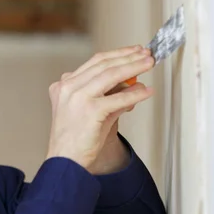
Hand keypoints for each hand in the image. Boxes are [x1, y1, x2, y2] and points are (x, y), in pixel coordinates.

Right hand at [46, 45, 153, 169]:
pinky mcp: (90, 110)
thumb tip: (134, 85)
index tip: (133, 51)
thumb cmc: (76, 139)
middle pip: (103, 64)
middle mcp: (68, 87)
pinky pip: (118, 98)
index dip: (117, 54)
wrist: (65, 161)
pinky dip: (135, 94)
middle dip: (128, 56)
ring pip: (111, 74)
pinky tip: (146, 92)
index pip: (94, 62)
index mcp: (64, 85)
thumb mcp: (90, 111)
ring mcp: (77, 97)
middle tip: (146, 53)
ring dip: (134, 67)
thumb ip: (110, 96)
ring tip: (149, 63)